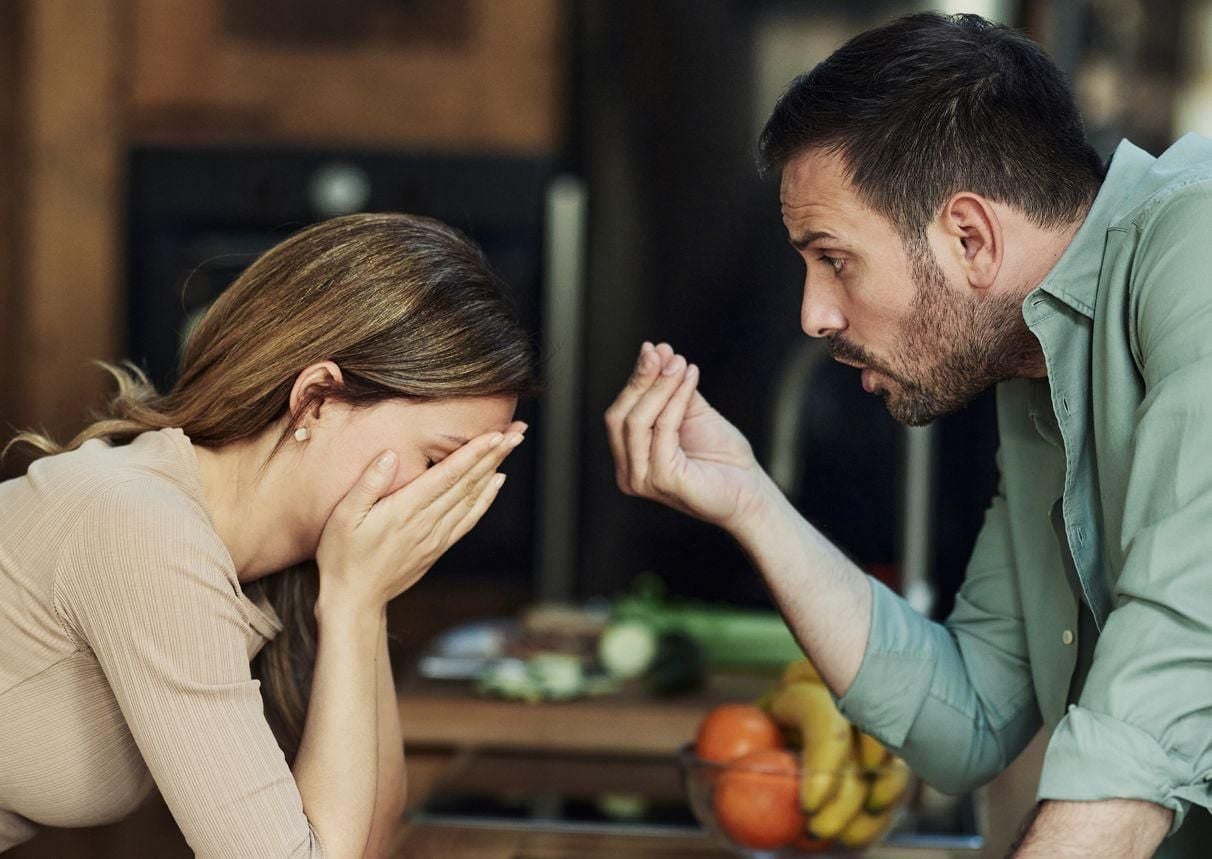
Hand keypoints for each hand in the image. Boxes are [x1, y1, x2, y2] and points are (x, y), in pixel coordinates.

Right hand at [315, 422, 526, 612]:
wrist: (355, 598)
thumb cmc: (342, 555)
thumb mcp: (343, 516)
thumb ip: (368, 483)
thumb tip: (390, 455)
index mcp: (405, 509)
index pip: (448, 475)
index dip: (474, 453)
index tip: (495, 434)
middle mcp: (427, 521)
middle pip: (468, 482)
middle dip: (494, 454)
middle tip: (517, 430)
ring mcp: (436, 536)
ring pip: (473, 497)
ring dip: (495, 469)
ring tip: (512, 446)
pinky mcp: (438, 547)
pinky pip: (469, 518)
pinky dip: (486, 498)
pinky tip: (497, 482)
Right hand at [605, 342, 770, 531]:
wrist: (750, 490)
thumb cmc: (722, 457)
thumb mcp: (690, 414)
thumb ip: (671, 388)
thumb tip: (658, 351)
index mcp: (630, 460)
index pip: (619, 414)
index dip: (634, 380)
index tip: (652, 348)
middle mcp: (630, 474)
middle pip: (619, 417)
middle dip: (640, 380)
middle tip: (661, 352)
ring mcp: (643, 480)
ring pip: (637, 422)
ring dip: (659, 386)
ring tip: (679, 363)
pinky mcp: (664, 480)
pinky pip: (663, 431)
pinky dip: (675, 400)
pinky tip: (691, 379)